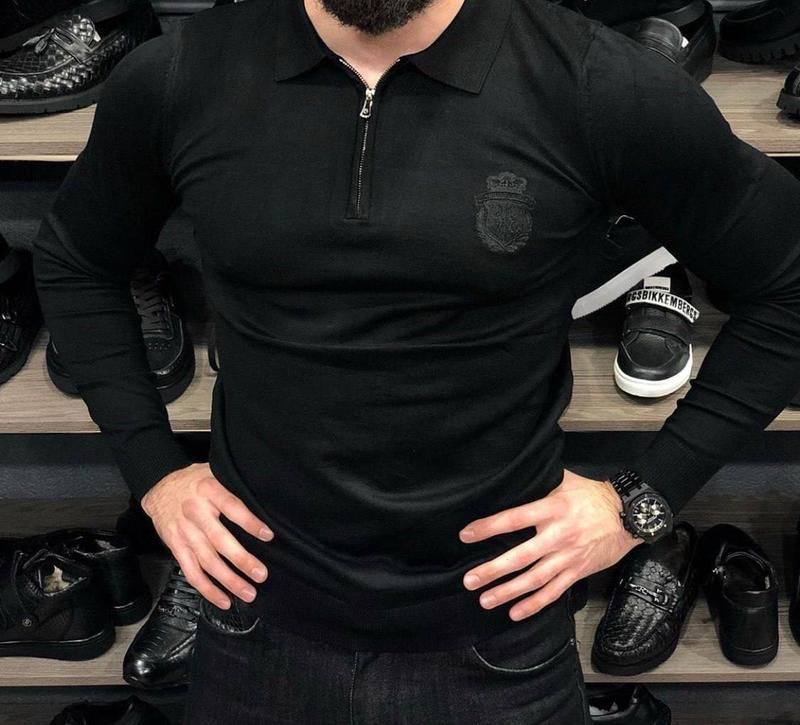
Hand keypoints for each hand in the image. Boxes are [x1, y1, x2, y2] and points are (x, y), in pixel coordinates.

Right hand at [140, 462, 273, 608]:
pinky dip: (207, 588)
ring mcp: (184, 532)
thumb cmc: (196, 481)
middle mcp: (195, 513)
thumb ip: (234, 488)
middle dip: (241, 560)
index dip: (249, 522)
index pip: (232, 507)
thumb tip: (265, 501)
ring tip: (248, 593)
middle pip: (220, 540)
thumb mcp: (216, 473)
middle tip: (261, 575)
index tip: (268, 536)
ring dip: (228, 580)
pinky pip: (191, 572)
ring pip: (207, 561)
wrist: (159, 486)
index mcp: (209, 491)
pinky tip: (224, 599)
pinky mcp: (175, 547)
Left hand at [458, 469, 642, 620]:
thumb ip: (539, 484)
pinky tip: (515, 612)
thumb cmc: (593, 494)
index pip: (513, 519)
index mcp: (552, 509)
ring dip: (508, 591)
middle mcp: (558, 535)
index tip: (466, 535)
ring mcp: (568, 556)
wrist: (630, 515)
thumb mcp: (564, 480)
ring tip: (485, 600)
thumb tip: (512, 478)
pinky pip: (554, 591)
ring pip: (534, 579)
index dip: (489, 528)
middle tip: (470, 580)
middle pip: (521, 556)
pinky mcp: (578, 571)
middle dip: (493, 570)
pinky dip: (535, 604)